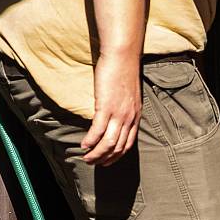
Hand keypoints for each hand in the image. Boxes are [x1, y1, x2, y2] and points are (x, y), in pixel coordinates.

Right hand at [81, 50, 141, 165]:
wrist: (122, 57)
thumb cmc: (124, 73)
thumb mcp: (129, 96)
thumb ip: (125, 109)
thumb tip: (115, 117)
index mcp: (136, 116)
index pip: (128, 143)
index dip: (117, 156)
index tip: (107, 162)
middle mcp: (129, 118)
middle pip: (118, 147)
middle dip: (105, 159)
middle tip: (94, 163)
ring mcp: (118, 113)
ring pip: (108, 142)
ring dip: (97, 154)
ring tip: (87, 158)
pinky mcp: (106, 106)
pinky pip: (98, 130)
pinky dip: (91, 140)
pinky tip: (84, 145)